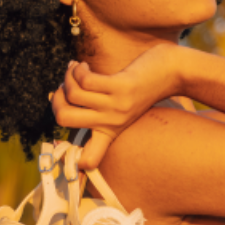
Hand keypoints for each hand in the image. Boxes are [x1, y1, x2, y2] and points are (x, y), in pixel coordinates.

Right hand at [50, 44, 183, 170]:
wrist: (171, 73)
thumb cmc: (140, 87)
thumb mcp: (119, 107)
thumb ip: (94, 108)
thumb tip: (53, 96)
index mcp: (110, 132)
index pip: (88, 159)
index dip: (70, 159)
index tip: (61, 139)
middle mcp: (112, 123)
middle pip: (63, 118)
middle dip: (56, 99)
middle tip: (64, 87)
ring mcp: (117, 106)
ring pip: (73, 94)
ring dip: (68, 77)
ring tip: (75, 69)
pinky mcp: (121, 87)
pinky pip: (86, 80)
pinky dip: (78, 70)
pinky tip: (83, 66)